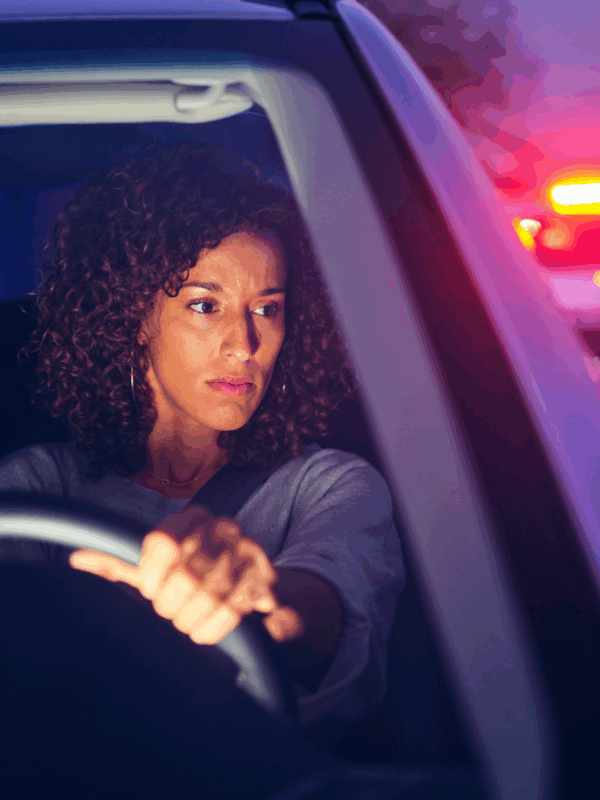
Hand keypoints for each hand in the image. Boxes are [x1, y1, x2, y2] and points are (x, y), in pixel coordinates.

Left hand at [69, 506, 303, 645]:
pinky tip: (204, 629)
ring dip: (191, 620)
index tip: (149, 590)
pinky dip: (212, 629)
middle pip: (187, 575)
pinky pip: (233, 612)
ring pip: (210, 597)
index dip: (151, 574)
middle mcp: (223, 528)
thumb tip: (76, 559)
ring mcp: (248, 552)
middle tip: (169, 611)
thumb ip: (119, 563)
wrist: (247, 584)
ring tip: (186, 622)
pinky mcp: (265, 579)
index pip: (163, 541)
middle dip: (171, 605)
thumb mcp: (154, 568)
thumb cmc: (191, 575)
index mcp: (192, 518)